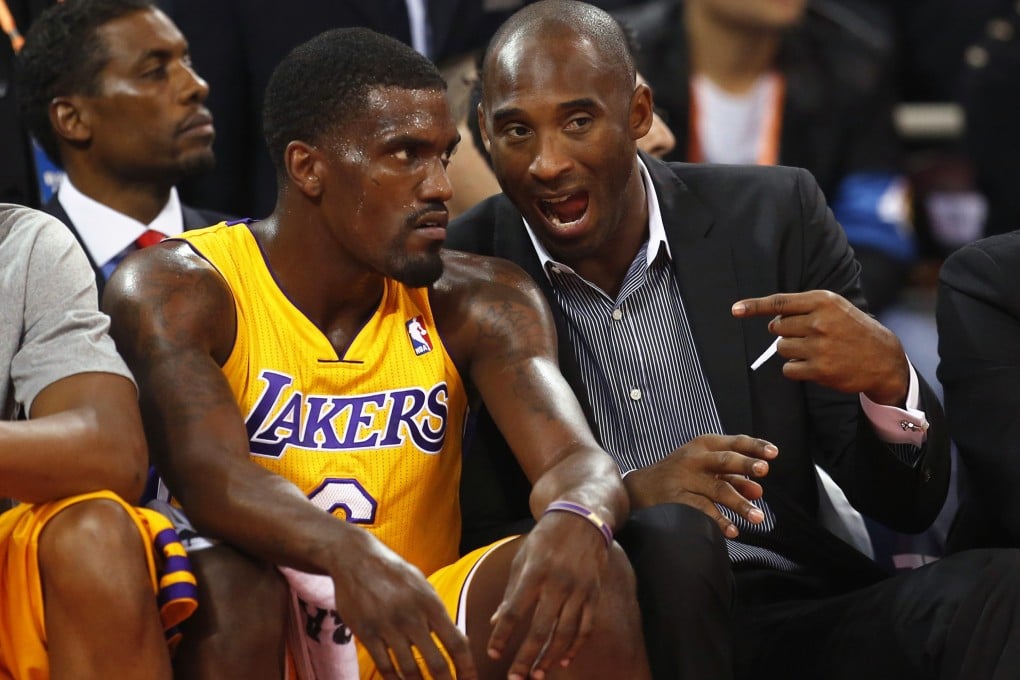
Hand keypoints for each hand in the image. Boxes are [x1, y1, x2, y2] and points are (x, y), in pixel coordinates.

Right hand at [330, 528, 476, 679]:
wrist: (356, 558)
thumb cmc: (394, 573)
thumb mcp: (422, 585)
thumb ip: (436, 613)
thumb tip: (454, 641)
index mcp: (430, 603)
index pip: (456, 642)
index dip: (466, 667)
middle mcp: (411, 617)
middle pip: (436, 663)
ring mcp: (387, 627)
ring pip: (409, 670)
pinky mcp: (366, 634)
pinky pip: (384, 666)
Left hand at [487, 511, 608, 679]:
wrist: (582, 518)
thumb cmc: (545, 539)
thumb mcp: (523, 558)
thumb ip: (511, 592)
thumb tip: (495, 622)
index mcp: (534, 572)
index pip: (513, 612)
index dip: (502, 636)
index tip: (493, 654)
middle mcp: (557, 583)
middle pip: (540, 630)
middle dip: (526, 658)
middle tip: (515, 678)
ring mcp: (579, 589)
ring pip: (564, 634)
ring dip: (550, 658)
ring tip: (538, 675)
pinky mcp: (594, 593)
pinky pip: (585, 627)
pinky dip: (575, 647)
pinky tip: (564, 661)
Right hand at [624, 434, 775, 536]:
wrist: (639, 486)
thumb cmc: (679, 474)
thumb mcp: (704, 468)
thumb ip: (732, 477)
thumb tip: (758, 490)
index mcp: (703, 446)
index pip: (734, 442)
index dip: (754, 447)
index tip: (773, 453)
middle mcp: (694, 459)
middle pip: (725, 460)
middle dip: (746, 465)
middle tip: (764, 472)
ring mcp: (684, 479)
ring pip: (717, 489)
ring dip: (740, 504)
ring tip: (758, 517)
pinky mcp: (676, 499)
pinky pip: (701, 510)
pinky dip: (718, 521)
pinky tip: (732, 530)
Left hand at [732, 290, 909, 405]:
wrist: (883, 357)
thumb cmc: (852, 329)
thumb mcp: (834, 307)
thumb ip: (804, 308)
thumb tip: (770, 320)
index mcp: (823, 301)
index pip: (779, 303)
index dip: (754, 306)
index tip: (735, 310)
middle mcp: (820, 321)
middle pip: (777, 328)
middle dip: (786, 333)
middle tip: (808, 335)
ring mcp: (819, 346)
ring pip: (780, 349)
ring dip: (792, 351)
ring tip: (816, 350)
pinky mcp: (819, 369)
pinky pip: (788, 368)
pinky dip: (795, 368)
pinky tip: (815, 365)